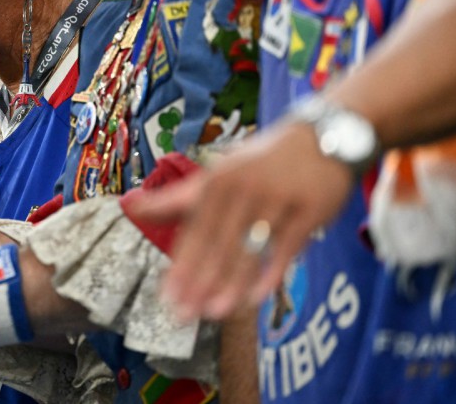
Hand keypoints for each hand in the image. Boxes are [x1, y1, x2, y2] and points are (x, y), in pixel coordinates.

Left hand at [129, 121, 352, 320]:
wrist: (323, 139)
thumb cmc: (261, 164)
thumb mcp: (218, 174)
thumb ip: (178, 198)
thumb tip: (132, 207)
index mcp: (216, 182)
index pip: (194, 233)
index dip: (181, 266)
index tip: (167, 297)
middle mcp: (242, 190)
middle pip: (217, 245)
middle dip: (199, 283)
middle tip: (184, 315)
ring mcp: (276, 200)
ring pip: (248, 250)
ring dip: (229, 284)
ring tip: (213, 313)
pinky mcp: (307, 210)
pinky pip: (285, 248)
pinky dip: (270, 273)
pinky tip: (255, 298)